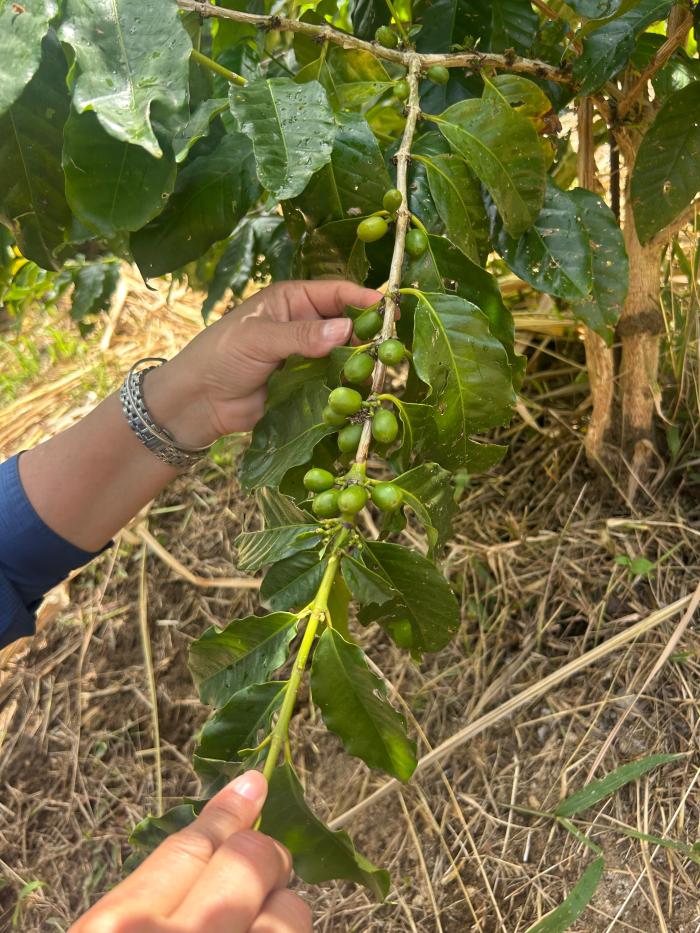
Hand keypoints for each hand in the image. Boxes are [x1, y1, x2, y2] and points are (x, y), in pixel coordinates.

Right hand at [70, 771, 310, 932]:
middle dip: (265, 855)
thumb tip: (213, 843)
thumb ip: (145, 900)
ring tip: (258, 920)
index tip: (254, 784)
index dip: (228, 813)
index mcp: (122, 924)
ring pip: (290, 914)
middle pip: (251, 863)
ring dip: (282, 909)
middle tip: (266, 861)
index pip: (193, 845)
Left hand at [146, 280, 381, 448]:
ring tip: (376, 374)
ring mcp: (308, 357)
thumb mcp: (259, 338)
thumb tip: (345, 330)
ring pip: (345, 357)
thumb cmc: (221, 356)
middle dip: (368, 335)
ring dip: (359, 365)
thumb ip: (302, 335)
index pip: (337, 293)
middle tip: (389, 349)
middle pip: (348, 325)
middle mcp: (305, 325)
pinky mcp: (307, 387)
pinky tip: (360, 396)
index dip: (364, 299)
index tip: (390, 310)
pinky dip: (348, 389)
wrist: (199, 401)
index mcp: (293, 300)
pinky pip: (335, 385)